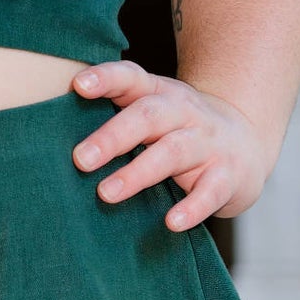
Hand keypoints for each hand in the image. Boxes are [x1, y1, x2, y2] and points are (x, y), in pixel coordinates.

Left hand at [68, 59, 271, 229]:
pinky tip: (170, 222)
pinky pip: (211, 190)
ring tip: (106, 193)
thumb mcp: (153, 108)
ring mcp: (209, 141)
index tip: (76, 85)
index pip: (130, 77)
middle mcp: (184, 111)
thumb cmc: (179, 125)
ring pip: (173, 152)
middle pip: (148, 116)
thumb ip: (116, 112)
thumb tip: (53, 129)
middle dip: (113, 136)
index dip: (105, 78)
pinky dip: (192, 207)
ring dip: (138, 173)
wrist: (247, 139)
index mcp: (159, 91)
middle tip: (79, 159)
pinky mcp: (228, 175)